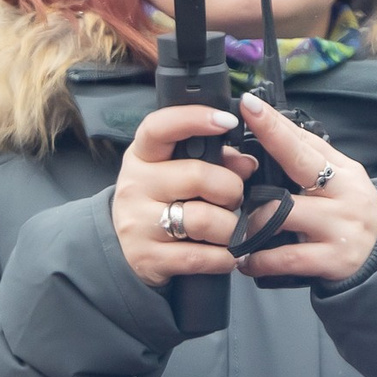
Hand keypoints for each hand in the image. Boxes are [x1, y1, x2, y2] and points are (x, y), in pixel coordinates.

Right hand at [112, 106, 251, 287]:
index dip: (194, 118)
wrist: (129, 250)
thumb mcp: (181, 173)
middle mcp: (134, 186)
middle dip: (231, 190)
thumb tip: (248, 163)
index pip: (159, 127)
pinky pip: (202, 256)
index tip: (228, 120)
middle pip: (199, 176)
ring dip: (231, 228)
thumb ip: (216, 161)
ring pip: (204, 219)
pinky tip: (225, 254)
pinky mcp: (146, 257)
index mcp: (143, 157)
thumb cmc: (166, 202)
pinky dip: (224, 257)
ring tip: (229, 230)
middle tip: (233, 200)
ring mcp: (136, 223)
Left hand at [227, 94, 376, 285]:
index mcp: (344, 172)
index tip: (249, 105)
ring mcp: (340, 228)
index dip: (275, 124)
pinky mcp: (333, 260)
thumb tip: (273, 127)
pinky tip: (247, 262)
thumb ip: (310, 159)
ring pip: (281, 215)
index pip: (305, 142)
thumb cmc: (351, 214)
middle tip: (229, 164)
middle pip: (298, 169)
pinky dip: (258, 261)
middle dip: (264, 156)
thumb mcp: (342, 182)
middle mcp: (345, 196)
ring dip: (250, 223)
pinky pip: (285, 257)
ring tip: (235, 231)